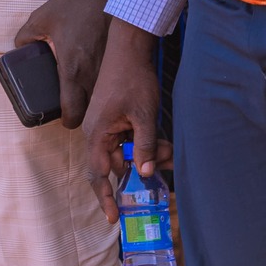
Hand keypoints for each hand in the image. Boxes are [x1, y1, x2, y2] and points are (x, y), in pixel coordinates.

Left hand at [12, 0, 111, 127]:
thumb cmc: (73, 6)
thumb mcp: (40, 19)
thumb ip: (25, 37)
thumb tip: (20, 50)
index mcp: (72, 69)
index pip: (73, 112)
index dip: (67, 120)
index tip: (63, 116)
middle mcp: (93, 74)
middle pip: (91, 112)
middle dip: (82, 114)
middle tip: (72, 106)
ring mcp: (108, 69)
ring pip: (103, 101)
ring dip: (94, 102)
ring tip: (83, 94)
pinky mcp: (117, 62)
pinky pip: (111, 85)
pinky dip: (105, 88)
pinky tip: (96, 79)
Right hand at [81, 20, 170, 223]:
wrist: (129, 48)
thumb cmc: (133, 79)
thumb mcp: (144, 116)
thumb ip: (145, 147)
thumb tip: (144, 175)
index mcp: (96, 132)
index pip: (97, 173)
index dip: (104, 196)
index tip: (113, 217)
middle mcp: (96, 131)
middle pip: (112, 166)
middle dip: (137, 176)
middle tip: (159, 182)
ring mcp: (104, 125)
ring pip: (124, 153)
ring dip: (145, 158)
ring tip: (169, 154)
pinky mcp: (114, 119)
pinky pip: (127, 141)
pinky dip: (144, 146)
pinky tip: (164, 145)